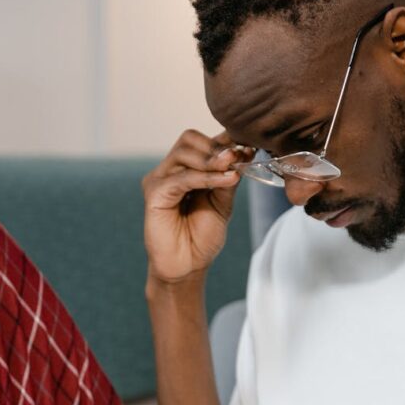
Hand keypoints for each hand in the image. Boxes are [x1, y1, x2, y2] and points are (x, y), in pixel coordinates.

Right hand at [142, 129, 250, 285]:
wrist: (187, 266)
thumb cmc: (201, 237)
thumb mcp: (222, 202)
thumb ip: (227, 178)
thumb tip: (241, 153)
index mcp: (186, 169)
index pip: (202, 142)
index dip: (225, 141)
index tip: (249, 146)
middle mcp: (170, 170)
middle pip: (189, 139)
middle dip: (217, 148)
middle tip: (239, 157)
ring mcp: (159, 179)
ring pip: (184, 153)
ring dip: (212, 160)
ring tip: (231, 170)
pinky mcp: (154, 193)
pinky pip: (182, 177)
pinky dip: (206, 177)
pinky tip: (226, 180)